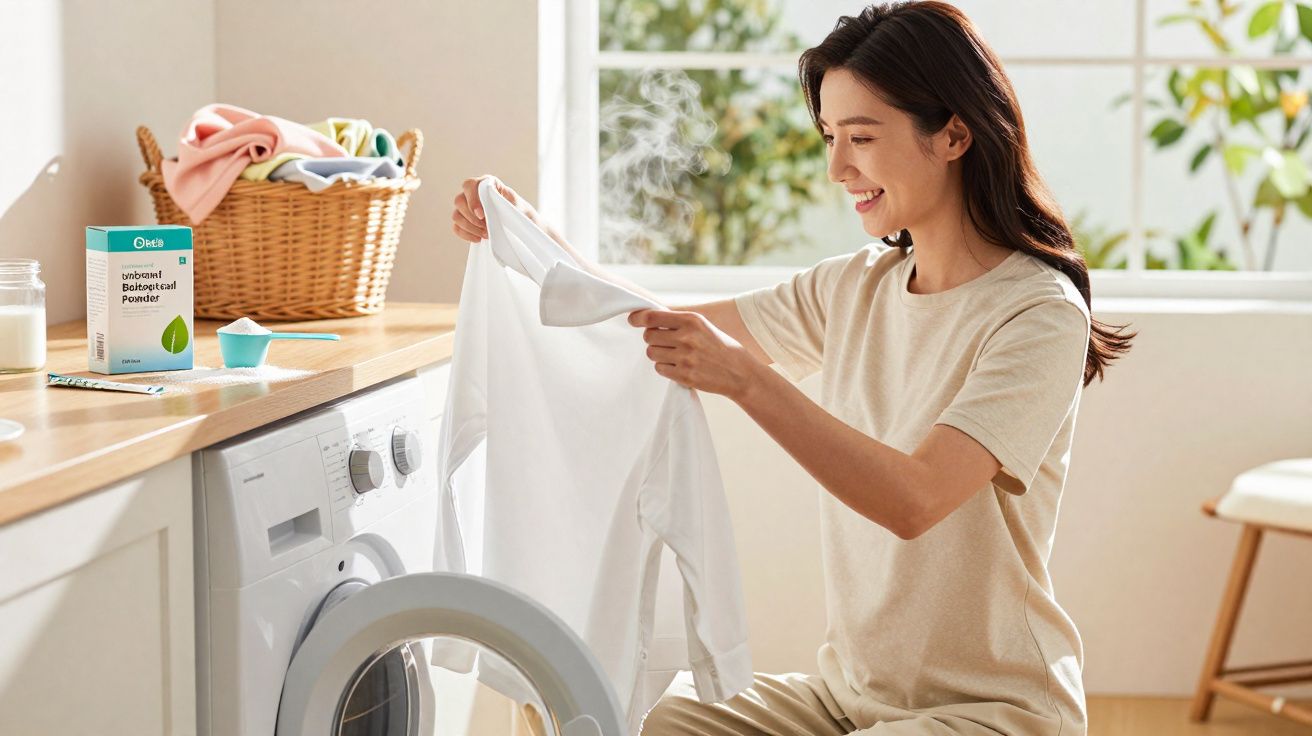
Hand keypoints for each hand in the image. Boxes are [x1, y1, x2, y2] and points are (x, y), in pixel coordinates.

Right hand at [451, 175, 538, 242]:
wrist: (520, 224)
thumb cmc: (519, 211)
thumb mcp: (517, 205)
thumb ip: (506, 203)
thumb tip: (494, 206)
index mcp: (486, 183)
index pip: (470, 185)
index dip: (472, 199)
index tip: (481, 214)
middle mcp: (472, 194)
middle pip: (459, 201)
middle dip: (472, 218)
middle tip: (487, 227)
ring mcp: (466, 208)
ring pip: (456, 216)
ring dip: (470, 227)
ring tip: (486, 233)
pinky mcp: (464, 222)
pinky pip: (456, 228)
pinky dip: (466, 234)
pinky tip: (478, 238)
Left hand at [628, 308, 761, 400]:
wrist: (739, 372)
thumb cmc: (718, 346)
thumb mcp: (702, 326)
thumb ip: (678, 322)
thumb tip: (646, 318)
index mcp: (692, 320)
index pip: (653, 317)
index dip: (638, 318)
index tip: (633, 320)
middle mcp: (687, 337)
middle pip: (648, 336)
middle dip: (652, 338)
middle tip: (664, 342)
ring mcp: (685, 358)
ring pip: (652, 353)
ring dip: (658, 354)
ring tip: (674, 355)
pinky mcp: (684, 375)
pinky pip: (659, 368)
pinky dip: (664, 367)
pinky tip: (678, 366)